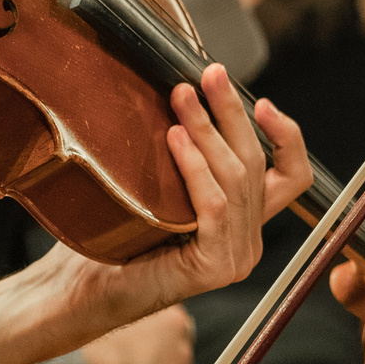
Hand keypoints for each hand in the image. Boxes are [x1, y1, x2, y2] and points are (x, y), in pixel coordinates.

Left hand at [0, 71, 302, 363]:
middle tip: (207, 74)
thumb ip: (186, 156)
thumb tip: (184, 91)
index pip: (290, 175)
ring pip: (237, 178)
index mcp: (242, 222)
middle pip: (259, 164)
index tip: (259, 100)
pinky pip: (214, 205)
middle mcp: (247, 242)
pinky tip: (174, 139)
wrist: (74, 289)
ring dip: (208, 129)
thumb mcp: (156, 186)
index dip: (285, 135)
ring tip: (180, 97)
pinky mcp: (213, 267)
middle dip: (231, 112)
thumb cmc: (107, 236)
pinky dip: (196, 168)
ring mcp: (234, 257)